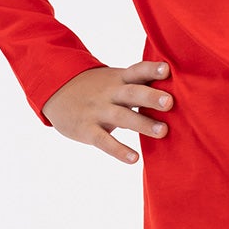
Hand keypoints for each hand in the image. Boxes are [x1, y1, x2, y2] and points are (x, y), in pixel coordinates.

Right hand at [42, 59, 172, 162]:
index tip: (167, 70)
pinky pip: (104, 140)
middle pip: (132, 92)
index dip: (151, 70)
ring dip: (142, 123)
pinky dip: (119, 149)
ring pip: (122, 116)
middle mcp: (109, 93)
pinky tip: (134, 158)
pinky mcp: (87, 129)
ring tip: (163, 132)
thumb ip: (139, 86)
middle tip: (170, 102)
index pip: (137, 71)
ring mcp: (97, 110)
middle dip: (150, 97)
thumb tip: (174, 92)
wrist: (55, 90)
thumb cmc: (96, 88)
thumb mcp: (114, 80)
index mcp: (119, 79)